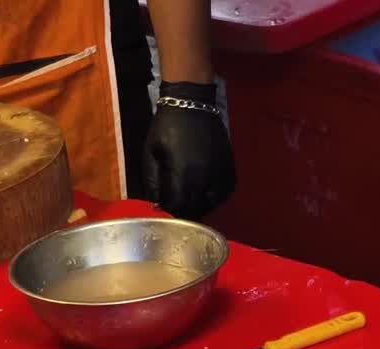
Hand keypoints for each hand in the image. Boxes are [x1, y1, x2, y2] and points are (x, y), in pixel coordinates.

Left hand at [144, 82, 235, 220]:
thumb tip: (156, 204)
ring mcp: (219, 174)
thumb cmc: (166, 126)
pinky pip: (225, 193)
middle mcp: (204, 178)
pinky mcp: (229, 168)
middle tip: (176, 210)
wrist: (191, 104)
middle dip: (184, 213)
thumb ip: (152, 181)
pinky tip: (206, 196)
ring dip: (201, 208)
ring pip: (212, 204)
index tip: (163, 212)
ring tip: (191, 204)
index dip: (169, 213)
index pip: (177, 207)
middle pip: (196, 209)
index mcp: (181, 174)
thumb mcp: (150, 153)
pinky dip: (215, 199)